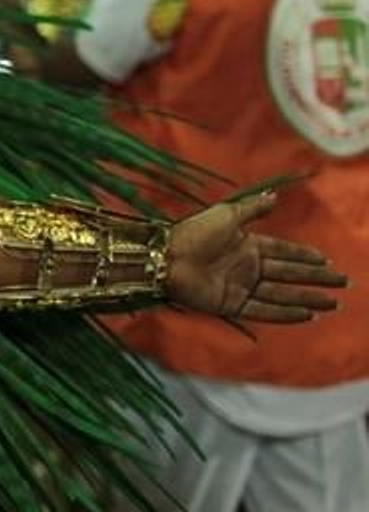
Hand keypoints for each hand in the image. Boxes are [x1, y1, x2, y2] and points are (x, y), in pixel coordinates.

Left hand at [165, 192, 347, 322]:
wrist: (167, 258)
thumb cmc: (193, 233)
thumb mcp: (226, 214)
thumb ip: (252, 208)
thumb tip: (275, 196)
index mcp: (246, 244)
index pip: (283, 251)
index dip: (305, 256)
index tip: (327, 260)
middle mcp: (246, 267)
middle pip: (289, 274)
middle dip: (316, 278)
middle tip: (343, 282)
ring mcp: (240, 287)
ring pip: (282, 294)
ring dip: (308, 299)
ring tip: (333, 303)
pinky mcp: (231, 305)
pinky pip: (264, 311)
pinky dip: (286, 314)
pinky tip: (307, 315)